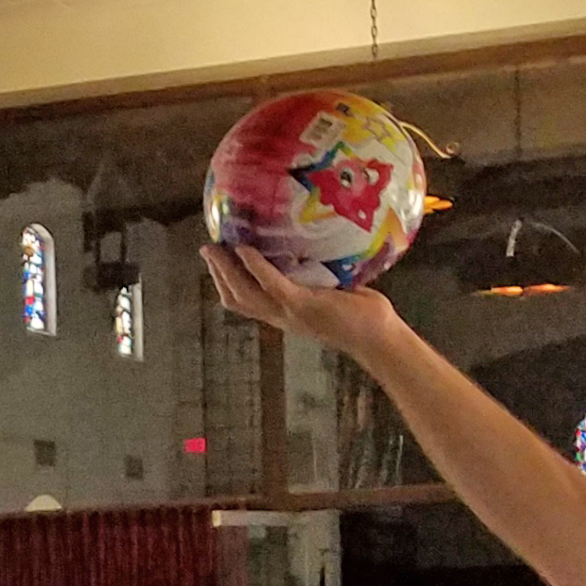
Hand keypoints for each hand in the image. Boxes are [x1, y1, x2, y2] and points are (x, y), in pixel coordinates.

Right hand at [199, 241, 401, 358]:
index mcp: (283, 315)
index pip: (244, 302)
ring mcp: (289, 313)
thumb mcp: (330, 295)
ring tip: (217, 248)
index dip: (226, 283)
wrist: (378, 337)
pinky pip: (271, 285)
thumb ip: (316, 280)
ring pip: (244, 293)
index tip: (218, 261)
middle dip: (217, 274)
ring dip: (226, 270)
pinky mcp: (303, 305)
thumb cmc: (361, 315)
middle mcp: (279, 317)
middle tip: (207, 249)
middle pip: (235, 298)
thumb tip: (314, 251)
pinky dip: (256, 267)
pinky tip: (246, 250)